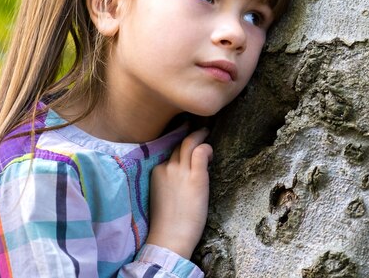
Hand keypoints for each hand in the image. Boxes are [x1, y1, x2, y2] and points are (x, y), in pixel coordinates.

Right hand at [146, 128, 212, 258]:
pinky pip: (201, 151)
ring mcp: (181, 171)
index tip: (188, 145)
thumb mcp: (162, 194)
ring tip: (207, 133)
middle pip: (179, 144)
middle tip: (200, 131)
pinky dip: (207, 148)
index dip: (181, 148)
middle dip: (190, 135)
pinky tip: (211, 154)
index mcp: (157, 171)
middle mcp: (166, 167)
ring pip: (189, 143)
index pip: (170, 152)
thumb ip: (170, 180)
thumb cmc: (167, 222)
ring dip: (200, 136)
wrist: (169, 238)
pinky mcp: (196, 177)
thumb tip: (186, 174)